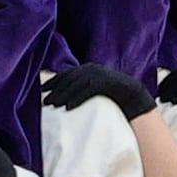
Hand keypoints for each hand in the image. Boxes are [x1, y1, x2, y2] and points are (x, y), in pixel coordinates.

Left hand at [42, 65, 156, 119]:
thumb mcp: (94, 88)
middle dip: (55, 90)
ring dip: (63, 95)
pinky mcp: (106, 83)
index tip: (42, 90)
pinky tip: (68, 108)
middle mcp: (91, 69)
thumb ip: (81, 87)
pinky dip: (77, 99)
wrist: (134, 96)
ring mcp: (99, 74)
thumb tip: (64, 95)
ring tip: (53, 105)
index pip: (66, 74)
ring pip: (76, 85)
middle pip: (68, 79)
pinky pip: (87, 91)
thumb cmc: (112, 94)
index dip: (53, 82)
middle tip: (44, 101)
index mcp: (87, 68)